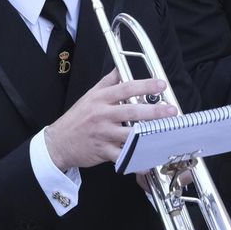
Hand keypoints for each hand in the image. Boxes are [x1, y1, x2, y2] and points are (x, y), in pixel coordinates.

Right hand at [43, 69, 177, 169]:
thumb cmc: (77, 118)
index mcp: (101, 99)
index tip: (161, 85)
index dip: (145, 86)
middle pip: (132, 111)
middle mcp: (102, 115)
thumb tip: (120, 68)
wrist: (59, 142)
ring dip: (149, 134)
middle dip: (154, 111)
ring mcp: (103, 134)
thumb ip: (107, 82)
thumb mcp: (90, 95)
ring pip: (130, 134)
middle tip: (171, 111)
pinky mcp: (103, 151)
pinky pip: (123, 156)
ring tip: (166, 133)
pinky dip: (136, 159)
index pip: (125, 88)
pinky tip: (148, 160)